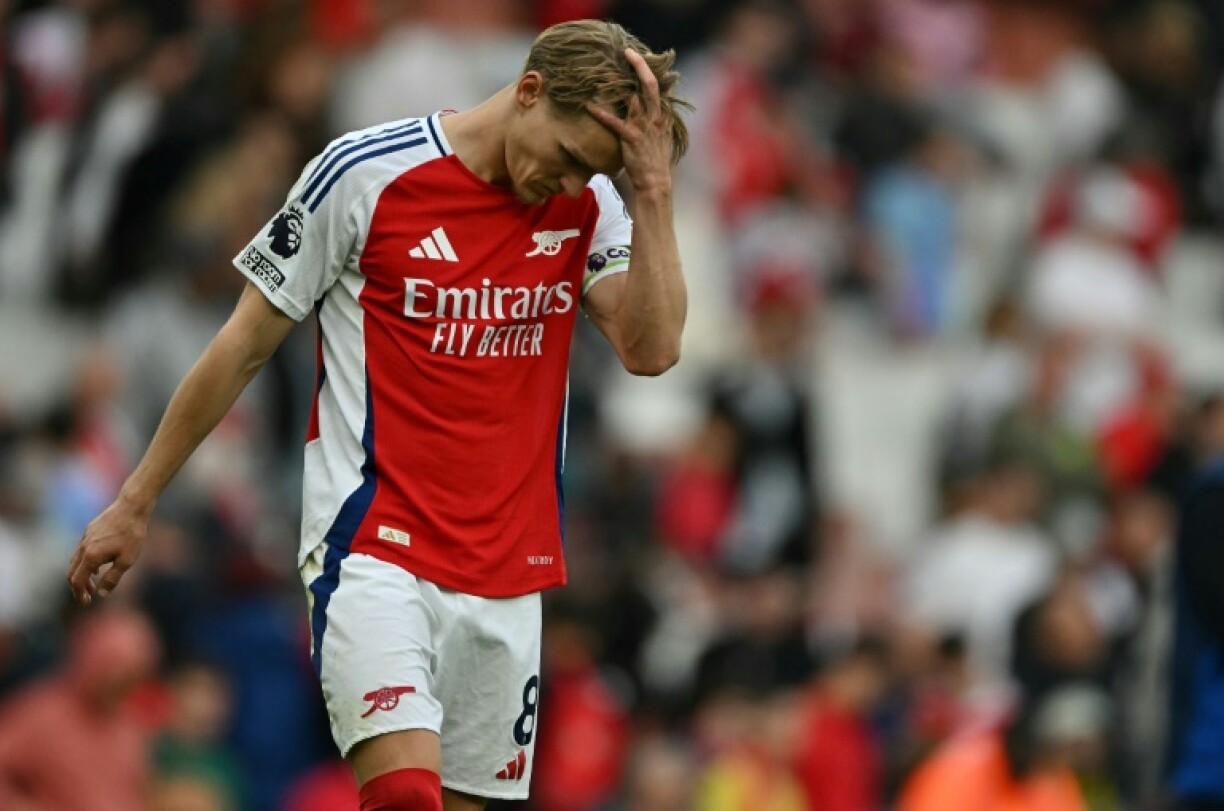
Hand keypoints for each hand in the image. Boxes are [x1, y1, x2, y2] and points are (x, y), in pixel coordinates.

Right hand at [66, 498, 148, 604]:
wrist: (131, 508)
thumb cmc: (132, 534)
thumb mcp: (126, 560)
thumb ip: (112, 578)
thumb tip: (102, 594)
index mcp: (90, 556)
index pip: (77, 581)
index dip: (79, 594)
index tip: (86, 603)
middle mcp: (83, 548)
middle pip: (72, 573)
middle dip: (78, 587)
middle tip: (87, 597)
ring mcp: (84, 538)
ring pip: (75, 562)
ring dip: (81, 575)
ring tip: (93, 584)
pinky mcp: (89, 531)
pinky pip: (81, 551)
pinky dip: (84, 563)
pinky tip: (98, 566)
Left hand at [586, 48, 673, 193]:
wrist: (655, 182)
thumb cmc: (654, 161)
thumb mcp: (660, 136)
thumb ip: (656, 118)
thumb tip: (650, 103)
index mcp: (662, 115)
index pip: (658, 87)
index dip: (648, 70)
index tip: (637, 57)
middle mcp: (655, 117)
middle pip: (649, 84)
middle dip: (639, 66)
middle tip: (627, 51)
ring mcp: (644, 126)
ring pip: (631, 97)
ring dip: (615, 84)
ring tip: (601, 72)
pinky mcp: (632, 138)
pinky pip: (615, 121)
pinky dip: (601, 112)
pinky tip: (588, 105)